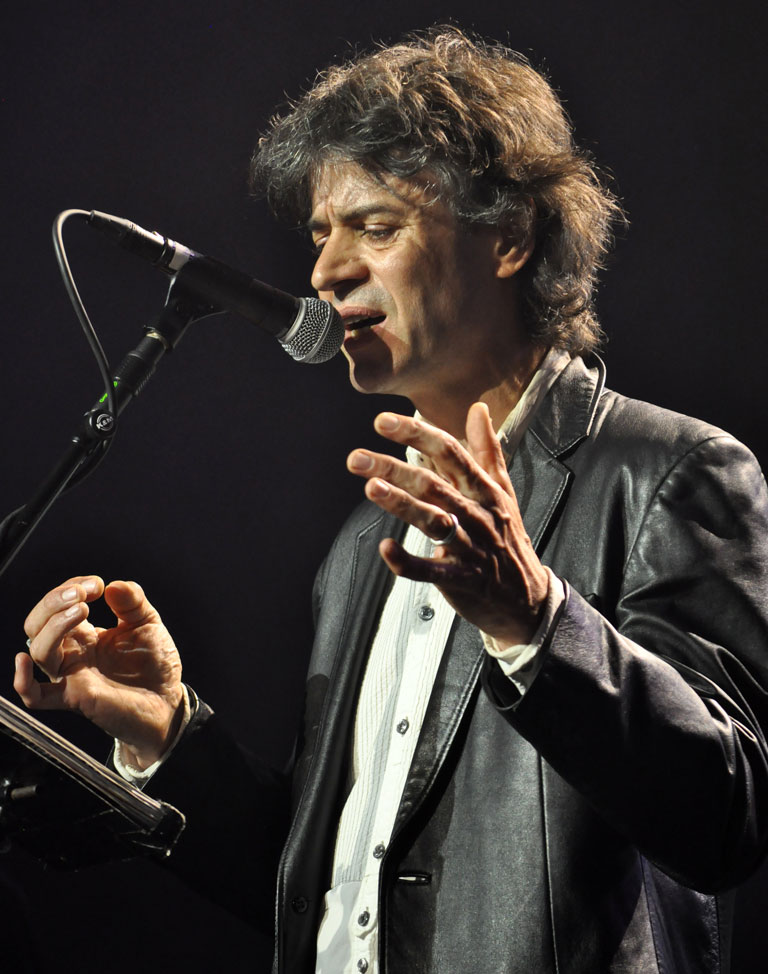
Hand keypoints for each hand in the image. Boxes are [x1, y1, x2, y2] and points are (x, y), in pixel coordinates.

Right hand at [16, 576, 183, 768]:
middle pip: (38, 624)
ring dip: (54, 624)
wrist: (168, 700)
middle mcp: (72, 654)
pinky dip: (23, 681)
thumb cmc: (154, 664)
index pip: (58, 606)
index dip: (70, 588)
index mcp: (84, 634)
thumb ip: (132, 602)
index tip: (96, 584)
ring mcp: (72, 675)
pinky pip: (37, 696)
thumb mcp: (147, 622)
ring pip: (40, 650)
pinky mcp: (76, 697)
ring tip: (81, 609)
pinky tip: (25, 661)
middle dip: (53, 601)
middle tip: (83, 593)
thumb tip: (113, 585)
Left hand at [347, 404, 549, 645]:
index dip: (417, 435)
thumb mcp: (503, 491)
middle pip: (433, 485)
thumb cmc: (508, 538)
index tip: (383, 422)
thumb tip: (478, 409)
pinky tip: (385, 548)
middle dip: (394, 468)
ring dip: (401, 504)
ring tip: (371, 488)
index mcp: (485, 490)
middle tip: (356, 458)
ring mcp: (470, 548)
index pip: (450, 453)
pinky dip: (407, 561)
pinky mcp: (460, 579)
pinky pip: (430, 570)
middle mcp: (477, 514)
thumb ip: (487, 450)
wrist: (528, 596)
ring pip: (433, 522)